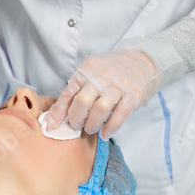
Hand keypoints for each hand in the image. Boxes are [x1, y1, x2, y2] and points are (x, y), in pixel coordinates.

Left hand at [45, 47, 159, 140]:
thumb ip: (75, 90)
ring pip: (100, 109)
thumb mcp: (91, 73)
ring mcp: (118, 85)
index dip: (58, 112)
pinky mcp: (133, 94)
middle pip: (82, 101)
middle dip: (76, 119)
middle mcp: (101, 76)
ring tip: (91, 129)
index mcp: (87, 69)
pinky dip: (110, 128)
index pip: (68, 93)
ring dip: (92, 124)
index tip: (51, 126)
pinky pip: (119, 115)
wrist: (142, 60)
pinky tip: (105, 133)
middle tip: (77, 126)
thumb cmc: (112, 71)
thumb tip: (56, 114)